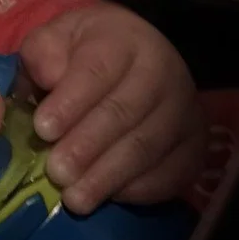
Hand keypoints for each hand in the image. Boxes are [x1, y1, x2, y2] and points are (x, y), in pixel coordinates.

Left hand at [20, 4, 205, 213]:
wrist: (134, 61)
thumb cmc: (80, 55)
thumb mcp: (54, 41)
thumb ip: (43, 54)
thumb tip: (49, 77)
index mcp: (123, 40)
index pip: (97, 71)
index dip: (70, 102)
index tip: (43, 129)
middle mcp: (163, 71)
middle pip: (124, 112)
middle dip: (87, 146)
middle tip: (56, 172)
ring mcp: (185, 108)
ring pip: (147, 146)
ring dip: (109, 175)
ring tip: (75, 198)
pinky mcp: (195, 143)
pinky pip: (174, 171)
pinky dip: (141, 189)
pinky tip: (110, 199)